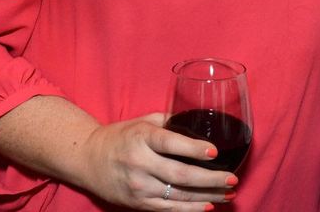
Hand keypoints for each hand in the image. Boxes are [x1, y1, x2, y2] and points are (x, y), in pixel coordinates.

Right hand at [78, 113, 235, 209]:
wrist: (87, 159)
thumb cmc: (120, 136)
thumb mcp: (142, 121)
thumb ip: (169, 120)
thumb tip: (199, 117)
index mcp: (142, 137)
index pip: (171, 144)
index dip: (194, 149)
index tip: (215, 152)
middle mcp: (140, 163)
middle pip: (179, 174)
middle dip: (210, 179)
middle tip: (232, 178)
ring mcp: (138, 186)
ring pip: (178, 196)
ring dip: (206, 196)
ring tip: (228, 193)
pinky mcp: (137, 203)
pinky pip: (168, 209)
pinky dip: (190, 210)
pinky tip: (208, 205)